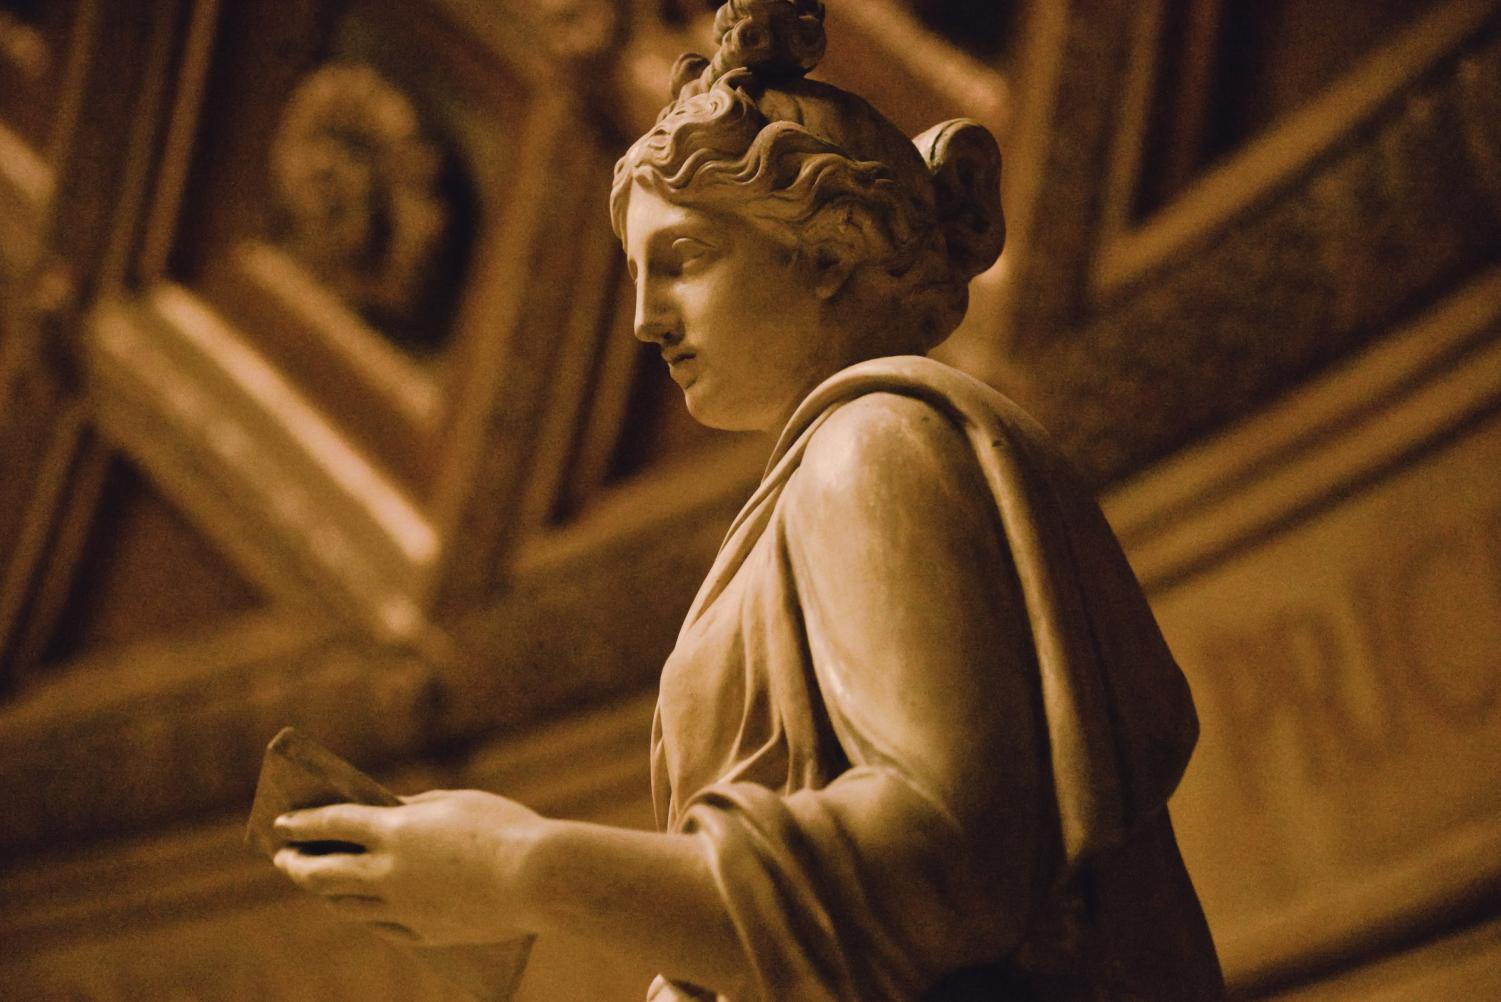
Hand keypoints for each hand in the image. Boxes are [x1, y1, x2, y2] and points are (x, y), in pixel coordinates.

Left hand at [272, 789, 545, 945]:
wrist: (538, 878)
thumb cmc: (504, 828)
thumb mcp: (456, 802)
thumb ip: (415, 806)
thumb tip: (388, 812)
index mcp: (394, 830)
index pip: (333, 823)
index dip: (303, 822)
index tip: (282, 823)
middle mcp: (388, 872)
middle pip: (325, 871)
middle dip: (298, 864)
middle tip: (284, 859)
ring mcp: (403, 908)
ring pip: (346, 904)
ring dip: (324, 892)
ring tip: (317, 883)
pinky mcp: (424, 933)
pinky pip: (380, 926)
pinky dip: (362, 914)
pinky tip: (359, 909)